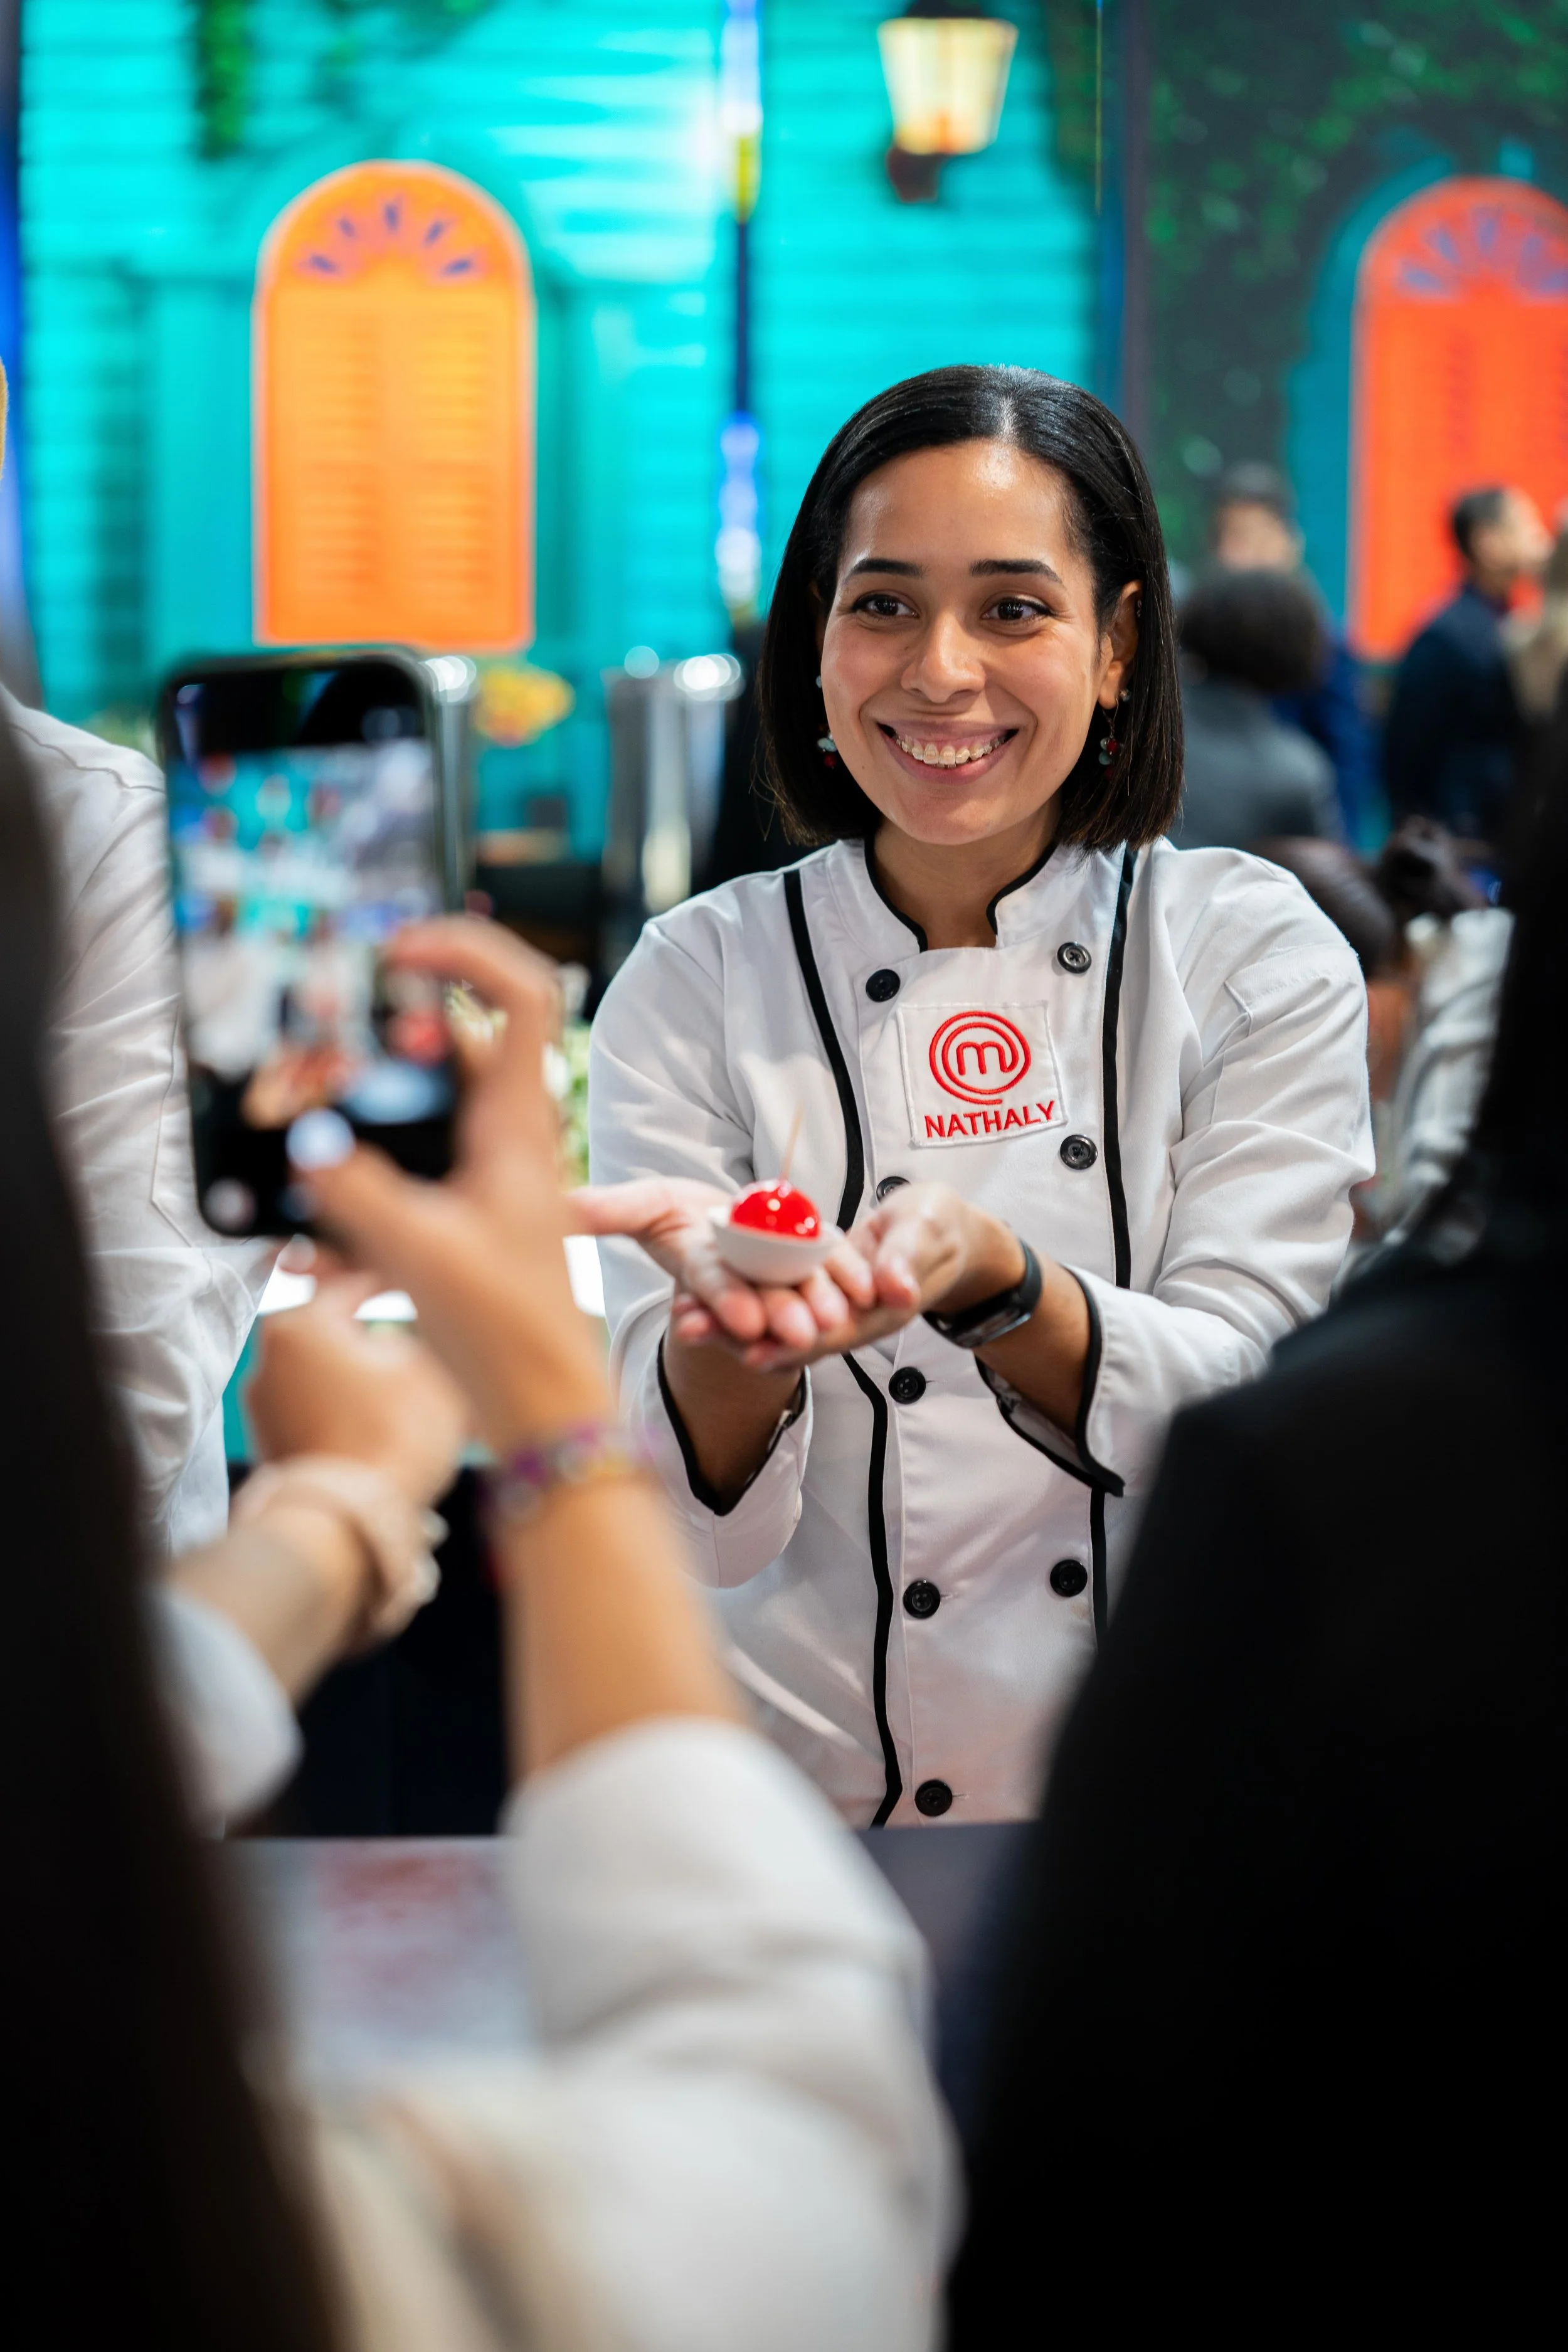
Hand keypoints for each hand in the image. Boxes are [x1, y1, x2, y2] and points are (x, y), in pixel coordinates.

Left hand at [246, 1271, 467, 1507]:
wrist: (351, 1523)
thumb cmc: (391, 1435)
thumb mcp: (422, 1366)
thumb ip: (406, 1334)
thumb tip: (389, 1339)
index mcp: (300, 1321)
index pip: (352, 1283)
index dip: (394, 1282)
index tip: (422, 1290)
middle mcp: (268, 1357)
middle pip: (337, 1336)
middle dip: (379, 1346)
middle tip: (425, 1358)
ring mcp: (263, 1407)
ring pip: (330, 1380)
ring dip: (366, 1386)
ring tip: (415, 1404)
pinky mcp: (271, 1447)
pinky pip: (320, 1417)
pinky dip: (350, 1418)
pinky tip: (389, 1434)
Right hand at [290, 918, 609, 1449]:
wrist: (545, 1406)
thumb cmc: (510, 1333)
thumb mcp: (425, 1255)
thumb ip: (359, 1194)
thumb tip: (306, 1144)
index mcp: (519, 1123)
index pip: (523, 993)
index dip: (468, 949)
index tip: (401, 950)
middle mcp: (509, 1133)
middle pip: (453, 1036)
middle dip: (385, 1025)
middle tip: (324, 1042)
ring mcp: (489, 1168)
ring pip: (427, 1094)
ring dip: (371, 1091)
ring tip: (309, 1107)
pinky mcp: (466, 1206)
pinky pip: (413, 1153)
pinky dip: (366, 1159)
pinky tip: (318, 1198)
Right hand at [572, 1175, 878, 1363]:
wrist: (734, 1219)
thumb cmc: (683, 1216)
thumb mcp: (647, 1205)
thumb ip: (610, 1211)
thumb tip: (557, 1209)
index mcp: (703, 1269)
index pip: (711, 1286)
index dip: (723, 1302)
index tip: (742, 1319)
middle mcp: (745, 1282)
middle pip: (763, 1299)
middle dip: (778, 1315)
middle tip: (799, 1330)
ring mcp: (784, 1275)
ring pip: (804, 1290)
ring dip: (817, 1304)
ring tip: (833, 1315)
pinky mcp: (821, 1260)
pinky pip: (840, 1269)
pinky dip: (854, 1276)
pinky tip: (873, 1287)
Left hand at [681, 1182, 1025, 1372]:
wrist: (942, 1232)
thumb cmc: (939, 1228)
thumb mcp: (928, 1232)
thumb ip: (908, 1261)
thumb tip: (893, 1291)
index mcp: (878, 1313)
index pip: (827, 1335)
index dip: (787, 1341)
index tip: (746, 1346)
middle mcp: (848, 1319)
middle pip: (787, 1336)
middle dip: (739, 1334)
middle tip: (690, 1326)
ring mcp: (829, 1307)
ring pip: (773, 1322)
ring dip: (728, 1320)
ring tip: (681, 1315)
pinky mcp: (814, 1289)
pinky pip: (773, 1298)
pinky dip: (740, 1298)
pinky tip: (700, 1292)